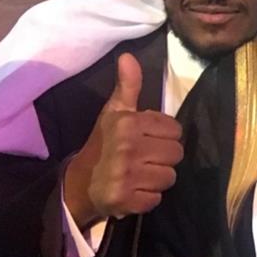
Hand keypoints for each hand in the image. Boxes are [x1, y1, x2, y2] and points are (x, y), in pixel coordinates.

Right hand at [64, 53, 183, 228]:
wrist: (79, 183)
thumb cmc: (104, 143)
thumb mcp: (115, 111)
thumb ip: (128, 85)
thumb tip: (128, 56)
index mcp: (128, 123)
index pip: (175, 130)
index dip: (165, 135)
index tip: (150, 139)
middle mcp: (128, 148)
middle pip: (177, 153)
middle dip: (165, 157)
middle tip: (147, 158)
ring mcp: (126, 176)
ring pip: (170, 176)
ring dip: (159, 178)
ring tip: (142, 174)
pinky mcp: (126, 200)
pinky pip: (157, 198)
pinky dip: (149, 197)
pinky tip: (136, 189)